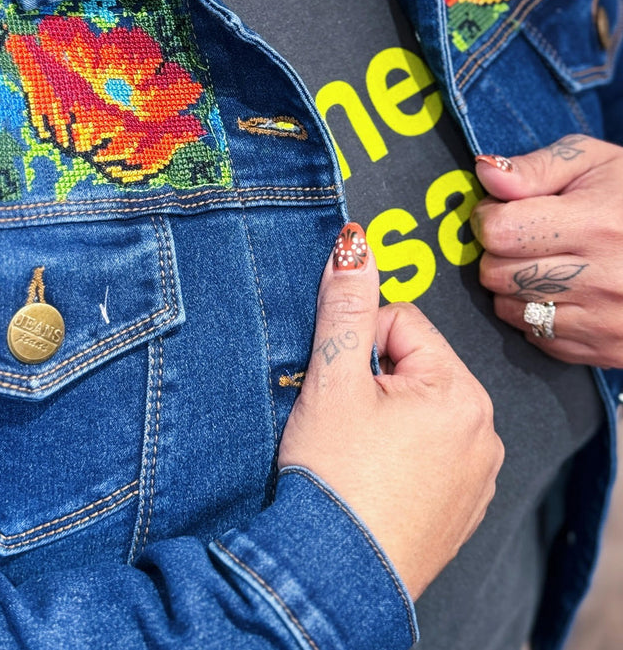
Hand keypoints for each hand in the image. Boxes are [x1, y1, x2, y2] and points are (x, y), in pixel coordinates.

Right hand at [278, 223, 503, 600]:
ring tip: (356, 452)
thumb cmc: (334, 477)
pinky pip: (431, 451)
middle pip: (414, 364)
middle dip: (373, 380)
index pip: (401, 323)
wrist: (332, 574)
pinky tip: (375, 476)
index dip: (357, 346)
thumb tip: (355, 242)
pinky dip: (401, 454)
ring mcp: (478, 472)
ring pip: (420, 408)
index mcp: (459, 392)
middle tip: (343, 420)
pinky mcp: (463, 505)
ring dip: (386, 415)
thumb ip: (347, 304)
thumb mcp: (333, 378)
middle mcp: (484, 430)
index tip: (338, 386)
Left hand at [472, 135, 622, 366]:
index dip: (489, 217)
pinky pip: (538, 339)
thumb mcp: (591, 161)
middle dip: (497, 253)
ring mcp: (607, 320)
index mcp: (597, 224)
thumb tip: (482, 173)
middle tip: (524, 238)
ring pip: (511, 311)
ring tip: (546, 264)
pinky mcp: (609, 349)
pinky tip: (564, 292)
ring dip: (513, 288)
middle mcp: (603, 278)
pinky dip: (537, 317)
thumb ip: (534, 168)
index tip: (503, 210)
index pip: (500, 232)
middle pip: (497, 274)